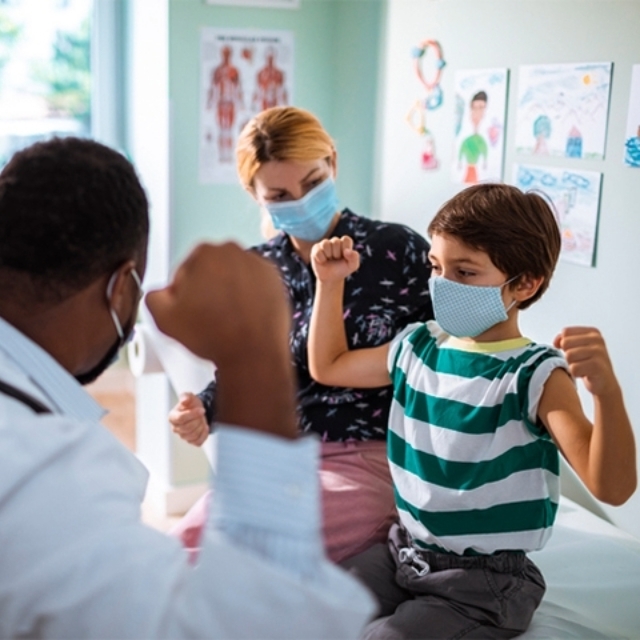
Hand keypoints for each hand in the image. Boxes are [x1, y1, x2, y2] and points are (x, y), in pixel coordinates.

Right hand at [145, 243, 296, 438]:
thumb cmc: (213, 335)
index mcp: (204, 252)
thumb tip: (160, 294)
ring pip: (234, 277)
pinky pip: (256, 285)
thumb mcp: (164, 318)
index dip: (183, 292)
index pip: (186, 269)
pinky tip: (244, 317)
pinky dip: (250, 297)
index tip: (188, 308)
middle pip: (212, 270)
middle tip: (206, 315)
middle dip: (207, 288)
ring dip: (229, 292)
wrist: (253, 354)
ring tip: (226, 319)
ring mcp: (258, 264)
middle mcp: (234, 251)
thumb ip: (154, 297)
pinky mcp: (276, 280)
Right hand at [169, 393, 208, 446]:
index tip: (202, 410)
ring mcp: (182, 436)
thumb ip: (186, 396)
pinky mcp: (190, 441)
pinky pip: (198, 442)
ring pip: (193, 435)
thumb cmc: (191, 404)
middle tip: (202, 414)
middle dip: (198, 420)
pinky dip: (204, 434)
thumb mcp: (189, 396)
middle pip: (187, 428)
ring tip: (202, 419)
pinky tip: (205, 427)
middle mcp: (175, 428)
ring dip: (201, 426)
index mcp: (172, 417)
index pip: (181, 418)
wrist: (198, 410)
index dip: (193, 414)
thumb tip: (184, 400)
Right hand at [310, 236, 359, 282]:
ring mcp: (324, 244)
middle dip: (337, 254)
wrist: (331, 278)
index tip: (345, 256)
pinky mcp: (316, 248)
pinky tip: (322, 261)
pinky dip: (321, 259)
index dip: (346, 248)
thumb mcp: (352, 266)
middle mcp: (335, 241)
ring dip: (328, 255)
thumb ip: (354, 257)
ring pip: (325, 244)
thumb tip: (347, 251)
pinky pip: (318, 251)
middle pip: (336, 241)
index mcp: (345, 243)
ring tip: (329, 259)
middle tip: (336, 259)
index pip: (346, 239)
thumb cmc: (342, 270)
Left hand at [554, 327, 618, 396]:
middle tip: (579, 361)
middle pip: (566, 343)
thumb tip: (556, 342)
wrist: (604, 382)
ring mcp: (599, 352)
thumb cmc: (587, 364)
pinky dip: (576, 373)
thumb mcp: (577, 347)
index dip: (564, 344)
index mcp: (593, 332)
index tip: (574, 351)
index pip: (566, 332)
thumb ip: (565, 339)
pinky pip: (573, 368)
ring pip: (568, 356)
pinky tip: (585, 374)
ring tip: (583, 367)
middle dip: (568, 355)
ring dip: (572, 365)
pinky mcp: (597, 366)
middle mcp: (597, 339)